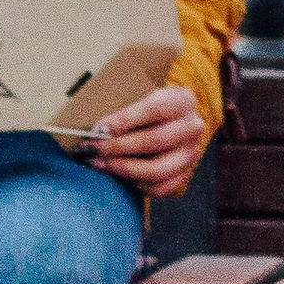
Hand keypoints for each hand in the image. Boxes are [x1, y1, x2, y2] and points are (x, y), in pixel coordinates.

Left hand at [78, 81, 207, 198]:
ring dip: (122, 169)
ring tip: (98, 164)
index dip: (124, 120)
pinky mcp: (185, 175)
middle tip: (91, 149)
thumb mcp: (139, 95)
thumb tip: (93, 126)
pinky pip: (159, 188)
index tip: (98, 129)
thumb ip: (121, 105)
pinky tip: (117, 175)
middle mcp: (193, 127)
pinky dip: (135, 185)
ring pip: (157, 170)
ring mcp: (191, 154)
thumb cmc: (144, 106)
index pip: (154, 109)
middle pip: (154, 141)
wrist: (169, 121)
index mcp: (182, 100)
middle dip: (117, 147)